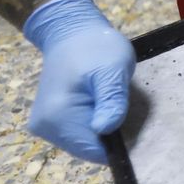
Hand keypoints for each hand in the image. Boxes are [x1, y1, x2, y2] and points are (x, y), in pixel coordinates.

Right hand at [23, 0, 136, 162]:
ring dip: (103, 131)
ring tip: (113, 104)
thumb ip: (111, 99)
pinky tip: (103, 106)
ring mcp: (45, 126)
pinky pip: (79, 134)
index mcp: (57, 117)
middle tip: (127, 111)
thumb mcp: (112, 69)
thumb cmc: (95, 47)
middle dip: (112, 138)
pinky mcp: (50, 122)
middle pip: (89, 149)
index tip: (138, 131)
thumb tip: (106, 130)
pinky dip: (94, 125)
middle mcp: (45, 128)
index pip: (94, 151)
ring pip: (85, 143)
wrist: (71, 32)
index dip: (119, 146)